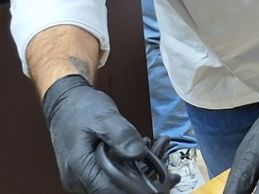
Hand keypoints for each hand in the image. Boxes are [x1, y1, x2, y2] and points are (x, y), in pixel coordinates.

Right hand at [42, 74, 149, 193]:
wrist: (65, 105)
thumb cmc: (82, 109)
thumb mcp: (105, 117)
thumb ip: (122, 136)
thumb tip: (139, 154)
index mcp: (79, 168)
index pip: (109, 190)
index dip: (135, 187)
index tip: (161, 178)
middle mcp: (78, 180)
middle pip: (114, 190)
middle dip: (143, 177)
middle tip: (162, 152)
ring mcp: (81, 180)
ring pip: (115, 185)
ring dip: (139, 170)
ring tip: (158, 146)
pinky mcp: (88, 175)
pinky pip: (112, 177)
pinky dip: (130, 166)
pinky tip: (144, 149)